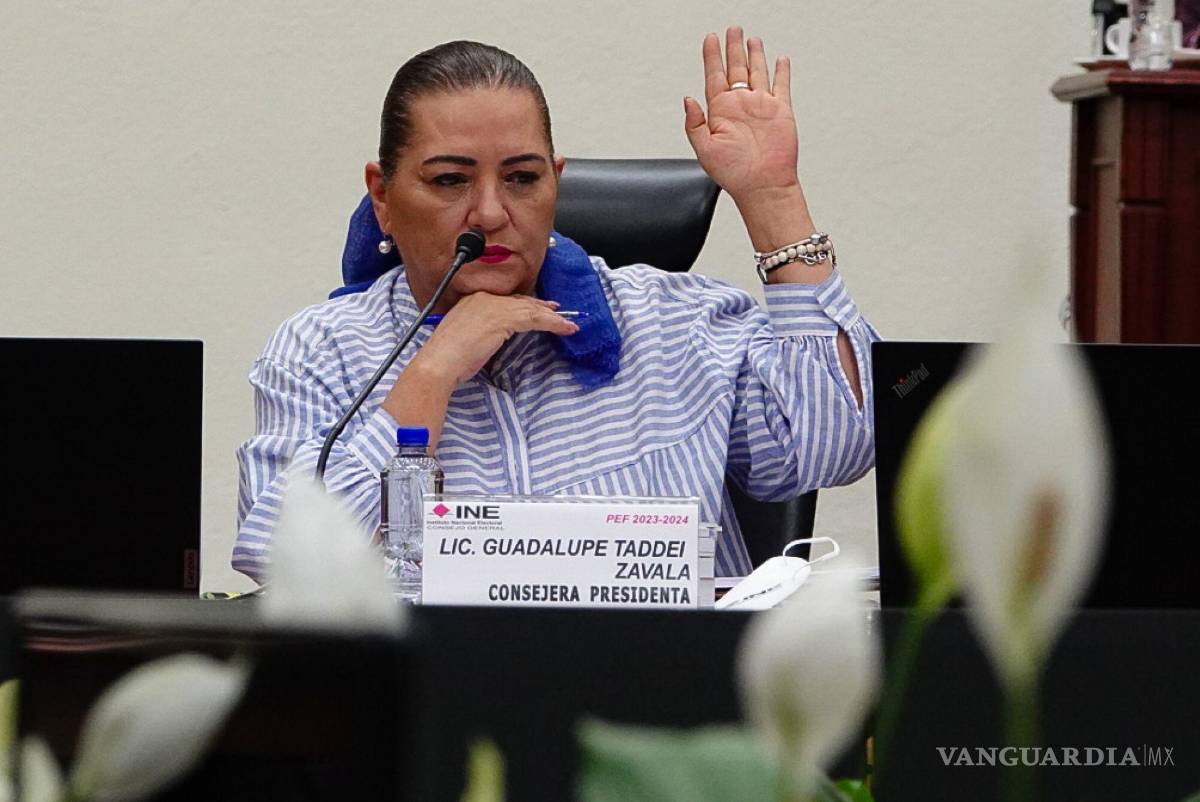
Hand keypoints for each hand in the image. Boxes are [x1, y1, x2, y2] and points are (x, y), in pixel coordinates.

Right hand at [408, 293, 578, 387]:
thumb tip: (497, 336)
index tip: (540, 307)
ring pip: (531, 309)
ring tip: (568, 325)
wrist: (439, 362)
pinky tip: (564, 328)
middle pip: (521, 301)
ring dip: (553, 318)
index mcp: (473, 300)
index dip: (526, 303)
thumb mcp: (467, 338)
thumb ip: (483, 331)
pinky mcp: (503, 318)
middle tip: (558, 312)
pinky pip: (535, 318)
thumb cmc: (448, 358)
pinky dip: (553, 323)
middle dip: (542, 307)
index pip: (506, 299)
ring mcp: (494, 306)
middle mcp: (484, 298)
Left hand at [684, 27, 798, 201]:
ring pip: (757, 72)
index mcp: (720, 111)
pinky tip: (779, 59)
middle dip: (733, 48)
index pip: (714, 75)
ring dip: (754, 55)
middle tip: (732, 29)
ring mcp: (760, 106)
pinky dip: (781, 71)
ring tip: (751, 39)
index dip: (712, 55)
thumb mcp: (704, 150)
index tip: (710, 38)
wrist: (762, 185)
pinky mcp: (780, 112)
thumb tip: (687, 100)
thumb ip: (694, 124)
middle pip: (735, 68)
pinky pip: (781, 86)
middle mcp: (740, 105)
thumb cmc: (733, 173)